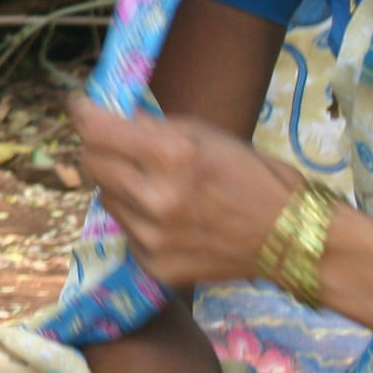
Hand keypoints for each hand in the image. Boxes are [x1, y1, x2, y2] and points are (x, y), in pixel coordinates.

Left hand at [72, 96, 298, 286]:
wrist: (292, 238)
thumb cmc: (251, 175)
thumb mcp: (203, 134)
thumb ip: (151, 126)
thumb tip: (110, 116)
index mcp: (170, 155)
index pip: (95, 130)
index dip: (82, 113)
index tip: (80, 106)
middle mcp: (155, 197)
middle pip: (90, 163)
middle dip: (99, 148)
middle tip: (118, 146)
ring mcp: (152, 236)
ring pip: (104, 197)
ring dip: (119, 185)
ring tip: (155, 186)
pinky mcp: (155, 265)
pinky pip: (125, 231)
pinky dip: (137, 219)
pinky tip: (169, 219)